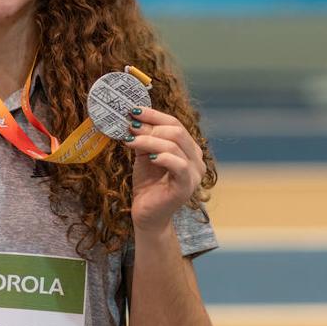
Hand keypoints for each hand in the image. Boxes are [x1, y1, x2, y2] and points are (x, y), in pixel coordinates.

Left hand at [124, 107, 204, 232]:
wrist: (147, 214)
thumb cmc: (148, 185)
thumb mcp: (144, 155)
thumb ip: (144, 138)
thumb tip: (134, 118)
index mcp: (189, 149)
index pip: (175, 123)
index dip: (154, 115)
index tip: (133, 110)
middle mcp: (196, 159)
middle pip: (176, 131)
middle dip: (150, 127)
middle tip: (130, 126)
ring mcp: (194, 174)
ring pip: (175, 145)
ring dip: (149, 140)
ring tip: (130, 140)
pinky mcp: (187, 187)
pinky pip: (179, 165)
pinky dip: (163, 157)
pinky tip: (149, 158)